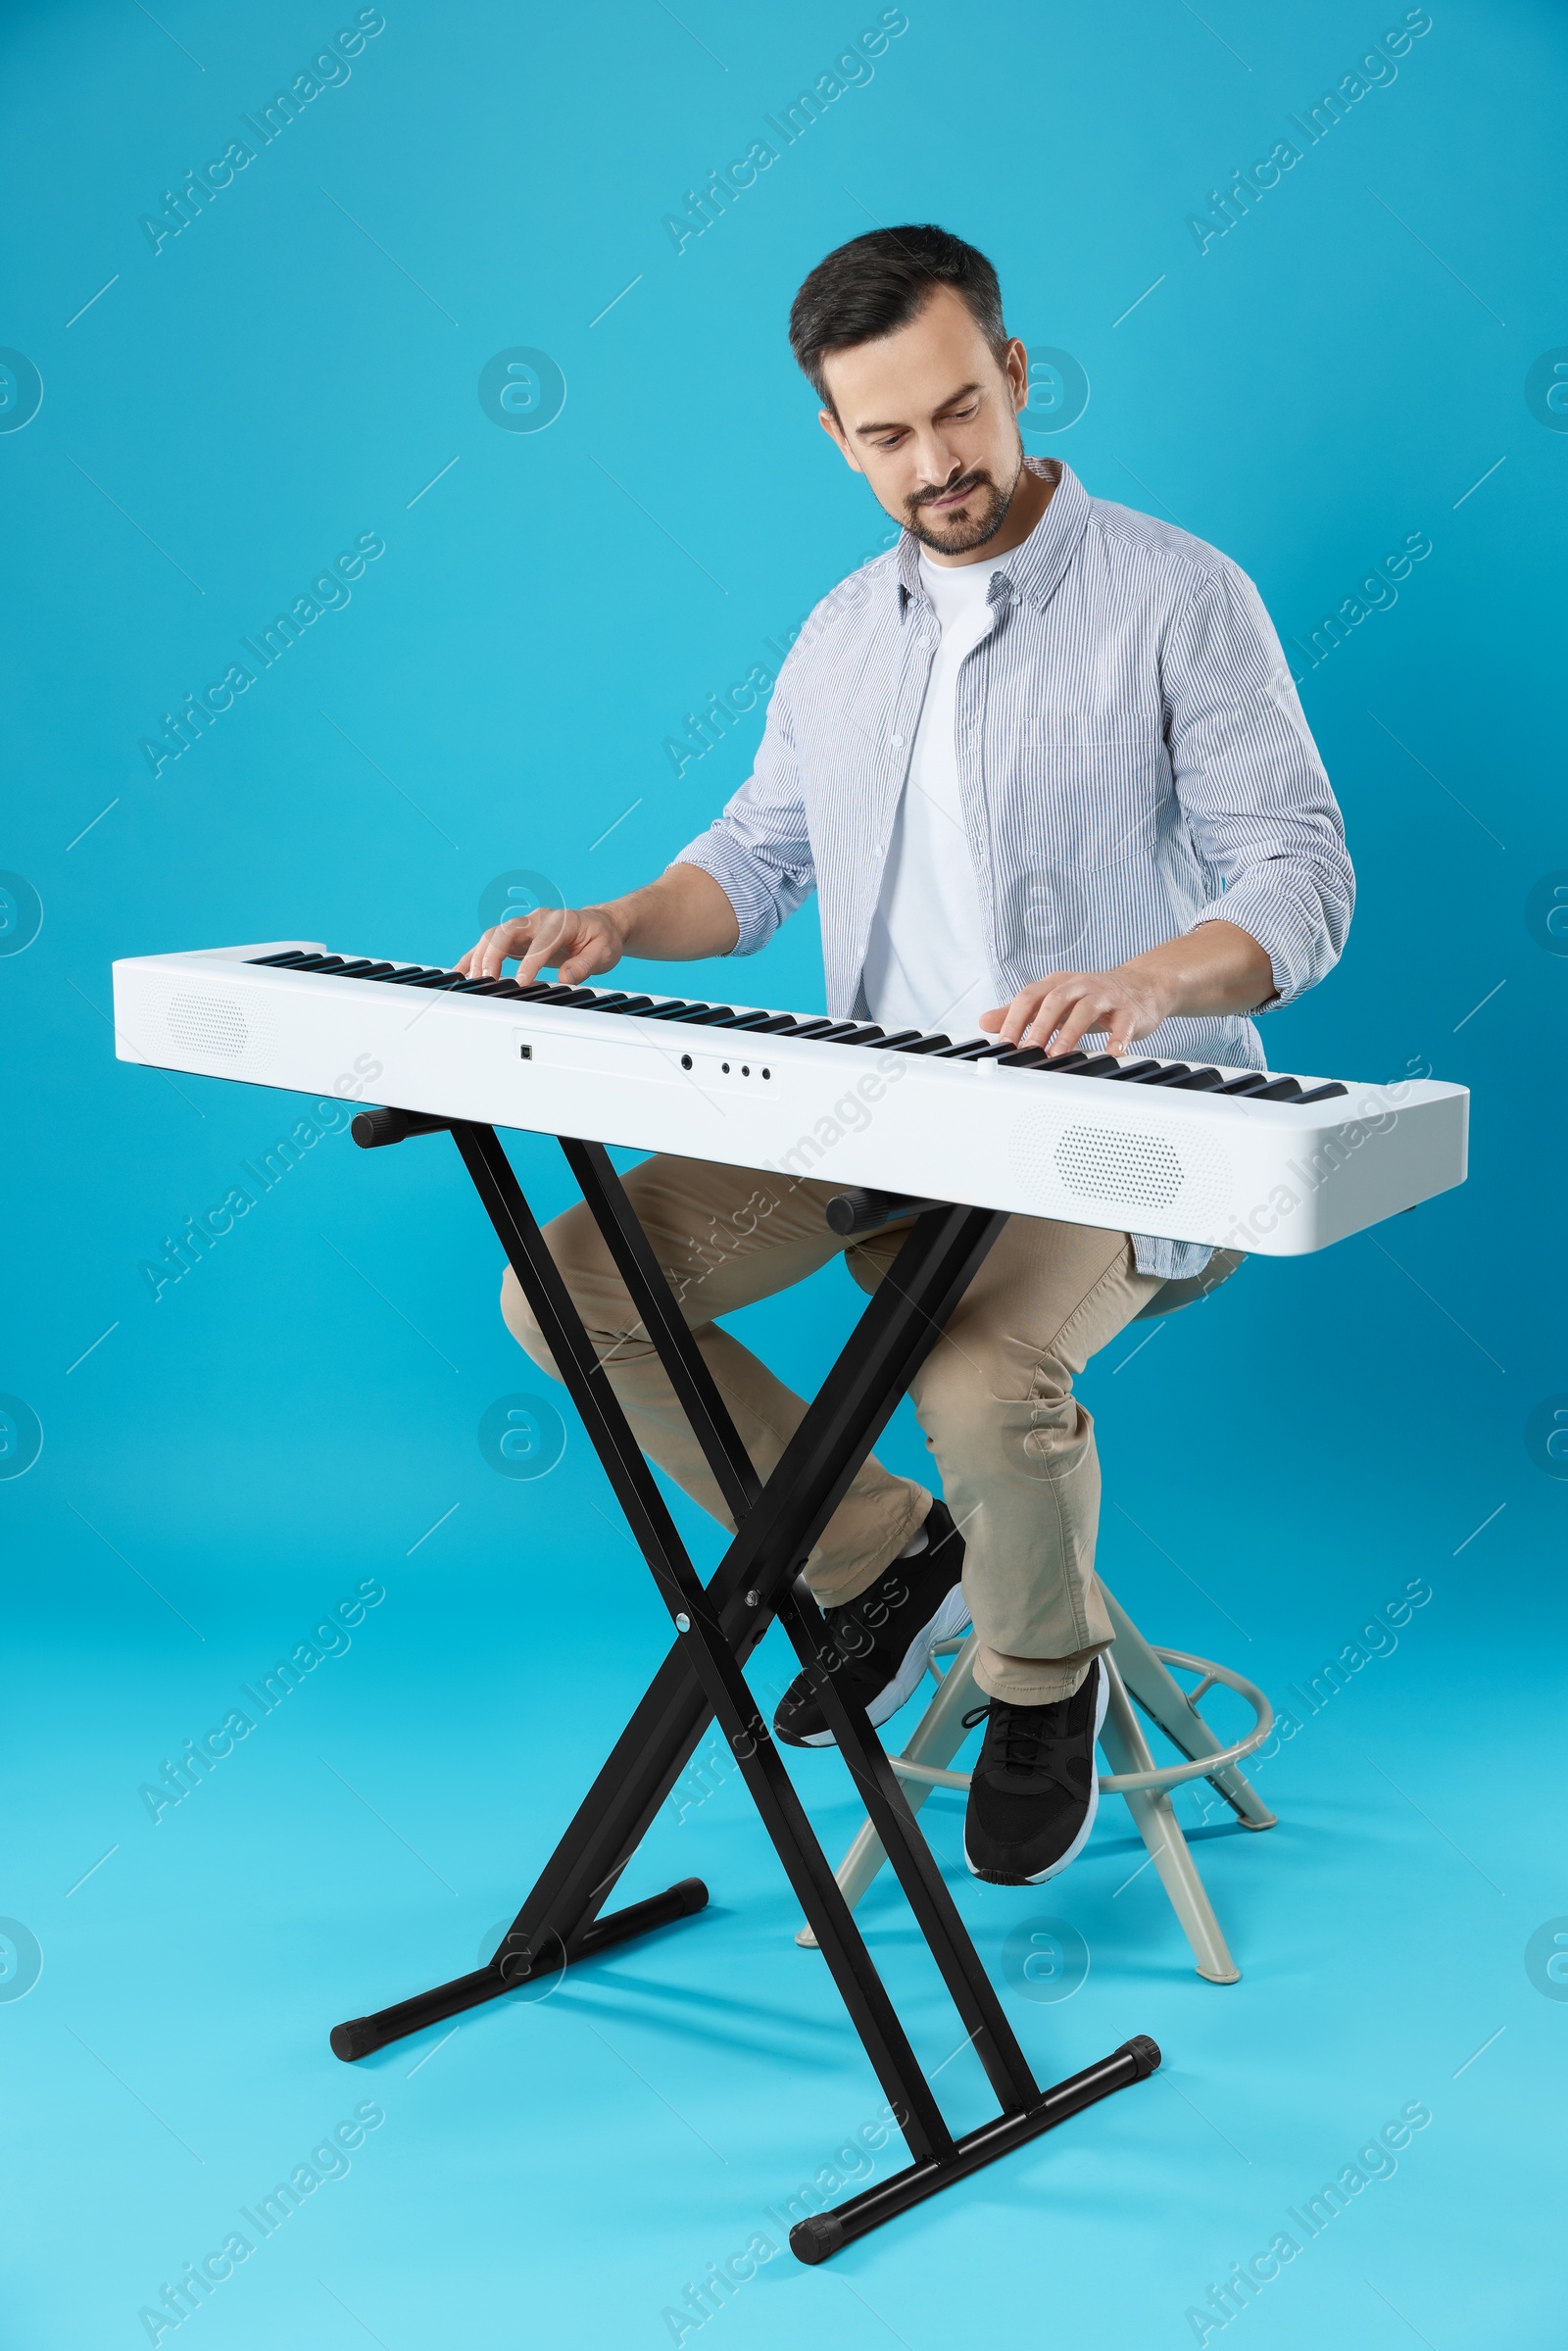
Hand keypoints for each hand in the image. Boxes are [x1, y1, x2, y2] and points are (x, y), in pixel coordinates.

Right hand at [455, 903, 624, 985]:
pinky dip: (474, 956)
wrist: (599, 925)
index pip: (541, 941)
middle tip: (488, 980)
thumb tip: (566, 978)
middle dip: (494, 955)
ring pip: (493, 935)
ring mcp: (524, 926)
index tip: (521, 982)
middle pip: (507, 931)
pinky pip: (490, 943)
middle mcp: (538, 919)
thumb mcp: (603, 953)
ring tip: (471, 980)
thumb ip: (585, 965)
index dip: (529, 962)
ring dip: (480, 956)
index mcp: (560, 921)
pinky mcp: (515, 937)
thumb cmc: (601, 938)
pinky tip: (462, 971)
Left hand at [980, 963, 1177, 1056]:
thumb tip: (984, 1021)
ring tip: (1058, 1055)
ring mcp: (1105, 996)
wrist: (1141, 986)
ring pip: (1085, 1010)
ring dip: (1069, 1033)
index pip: (1029, 996)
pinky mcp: (1129, 1010)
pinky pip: (1123, 1024)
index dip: (1014, 1019)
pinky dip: (1116, 1039)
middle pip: (1055, 1001)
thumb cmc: (1091, 997)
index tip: (1004, 1045)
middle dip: (1039, 1027)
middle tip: (1028, 1051)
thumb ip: (1020, 1012)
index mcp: (1057, 983)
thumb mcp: (1054, 1001)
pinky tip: (1111, 1054)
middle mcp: (1079, 985)